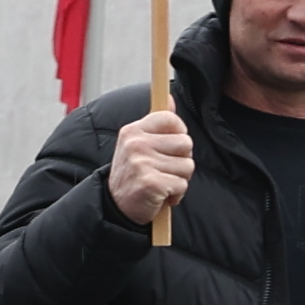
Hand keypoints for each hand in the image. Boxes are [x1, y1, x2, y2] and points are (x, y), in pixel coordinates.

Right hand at [107, 108, 198, 228]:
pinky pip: (182, 184)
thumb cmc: (134, 174)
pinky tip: (161, 195)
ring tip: (161, 182)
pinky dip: (176, 194)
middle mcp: (136, 144)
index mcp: (133, 130)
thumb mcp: (139, 143)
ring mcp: (142, 163)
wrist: (117, 206)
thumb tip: (169, 98)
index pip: (171, 120)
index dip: (178, 134)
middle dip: (181, 160)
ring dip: (179, 178)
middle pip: (186, 143)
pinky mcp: (151, 183)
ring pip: (187, 166)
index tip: (170, 147)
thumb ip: (157, 123)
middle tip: (163, 169)